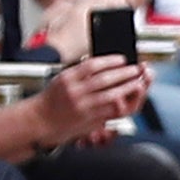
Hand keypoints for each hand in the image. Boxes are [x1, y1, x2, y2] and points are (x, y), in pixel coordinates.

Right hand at [32, 55, 146, 145]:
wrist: (40, 120)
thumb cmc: (54, 99)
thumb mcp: (62, 80)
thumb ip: (81, 73)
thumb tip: (108, 65)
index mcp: (67, 78)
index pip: (92, 65)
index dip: (110, 61)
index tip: (123, 59)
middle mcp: (74, 91)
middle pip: (105, 79)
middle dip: (125, 73)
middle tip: (138, 69)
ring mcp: (83, 106)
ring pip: (112, 95)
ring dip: (129, 88)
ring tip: (139, 82)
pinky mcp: (89, 119)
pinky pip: (110, 110)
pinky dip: (123, 103)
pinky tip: (130, 98)